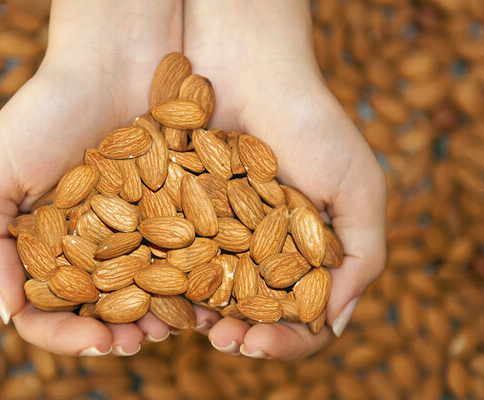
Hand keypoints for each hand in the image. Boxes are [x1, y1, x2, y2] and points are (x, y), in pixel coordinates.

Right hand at [0, 0, 182, 356]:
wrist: (113, 62)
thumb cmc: (43, 112)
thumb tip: (7, 312)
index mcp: (42, 248)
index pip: (46, 311)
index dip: (66, 334)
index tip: (96, 340)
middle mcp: (89, 248)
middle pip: (100, 310)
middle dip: (117, 335)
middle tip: (137, 342)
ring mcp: (136, 233)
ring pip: (146, 294)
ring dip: (158, 318)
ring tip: (172, 326)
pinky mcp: (177, 214)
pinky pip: (185, 260)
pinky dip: (191, 283)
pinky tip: (204, 296)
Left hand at [184, 0, 386, 358]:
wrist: (249, 68)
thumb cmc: (312, 123)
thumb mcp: (357, 189)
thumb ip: (362, 257)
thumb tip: (335, 323)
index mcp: (304, 254)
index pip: (298, 316)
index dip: (284, 339)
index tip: (260, 343)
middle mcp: (259, 251)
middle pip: (250, 313)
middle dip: (240, 335)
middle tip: (225, 341)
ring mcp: (217, 235)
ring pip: (207, 294)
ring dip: (200, 319)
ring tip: (195, 327)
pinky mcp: (177, 213)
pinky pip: (170, 257)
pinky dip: (167, 281)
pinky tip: (160, 292)